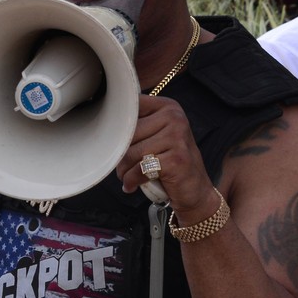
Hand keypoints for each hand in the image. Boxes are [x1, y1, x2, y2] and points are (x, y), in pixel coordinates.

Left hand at [117, 95, 218, 221]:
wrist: (194, 191)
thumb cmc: (168, 163)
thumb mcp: (154, 137)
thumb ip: (134, 125)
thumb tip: (103, 121)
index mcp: (167, 107)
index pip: (128, 108)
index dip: (115, 127)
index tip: (113, 140)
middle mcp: (174, 117)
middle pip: (126, 133)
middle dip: (119, 154)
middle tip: (124, 166)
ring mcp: (178, 137)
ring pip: (130, 152)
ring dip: (124, 170)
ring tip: (129, 175)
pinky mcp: (177, 159)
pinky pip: (139, 168)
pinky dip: (131, 180)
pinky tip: (133, 184)